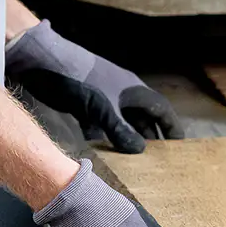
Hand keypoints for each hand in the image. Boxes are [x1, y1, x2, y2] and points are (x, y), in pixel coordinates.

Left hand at [5, 20, 183, 152]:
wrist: (45, 62)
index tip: (180, 147)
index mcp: (133, 90)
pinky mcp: (85, 105)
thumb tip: (140, 151)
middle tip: (157, 163)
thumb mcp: (102, 107)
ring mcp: (103, 100)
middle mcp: (122, 95)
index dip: (171, 127)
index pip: (160, 110)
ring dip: (125, 141)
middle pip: (142, 119)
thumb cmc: (80, 78)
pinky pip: (99, 126)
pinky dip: (102, 138)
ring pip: (121, 124)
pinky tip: (102, 154)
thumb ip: (121, 130)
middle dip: (150, 139)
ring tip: (132, 164)